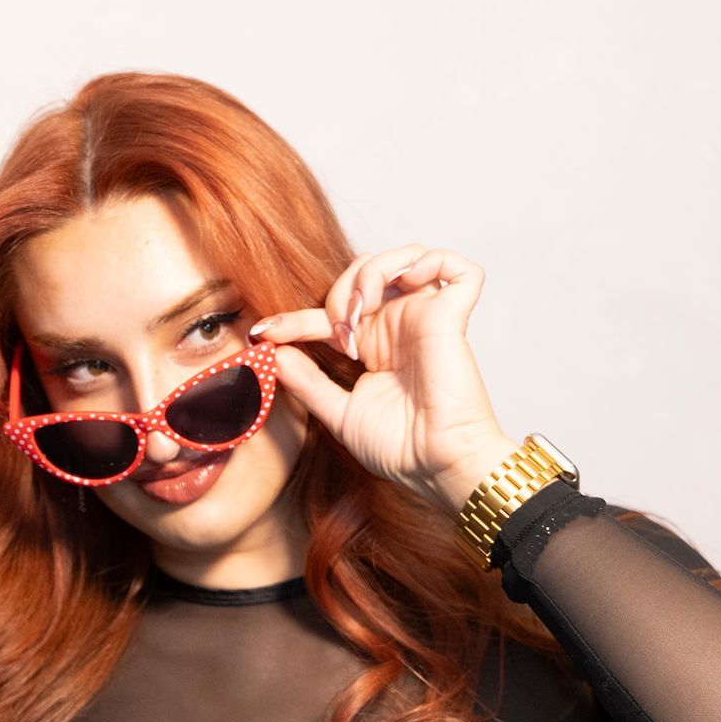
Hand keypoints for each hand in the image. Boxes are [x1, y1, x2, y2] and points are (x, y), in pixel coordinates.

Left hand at [248, 245, 518, 513]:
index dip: (294, 318)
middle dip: (338, 290)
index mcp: (375, 346)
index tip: (263, 332)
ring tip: (361, 310)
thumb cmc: (399, 448)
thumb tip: (276, 353)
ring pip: (404, 255)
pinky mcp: (452, 317)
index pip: (329, 314)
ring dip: (372, 272)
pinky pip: (457, 267)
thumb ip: (307, 382)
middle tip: (336, 331)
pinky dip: (429, 262)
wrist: (434, 466)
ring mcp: (426, 318)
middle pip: (365, 270)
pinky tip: (401, 290)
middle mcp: (400, 326)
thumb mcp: (339, 412)